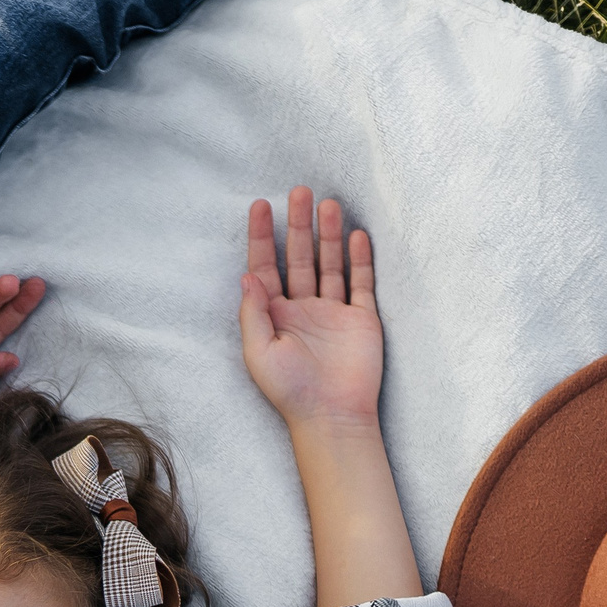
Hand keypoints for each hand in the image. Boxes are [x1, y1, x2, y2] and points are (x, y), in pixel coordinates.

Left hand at [238, 188, 382, 431]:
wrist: (332, 415)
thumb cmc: (289, 389)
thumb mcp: (258, 351)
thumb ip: (253, 311)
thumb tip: (246, 273)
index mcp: (273, 315)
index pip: (264, 267)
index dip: (261, 237)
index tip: (260, 206)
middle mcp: (302, 309)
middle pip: (298, 257)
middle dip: (297, 225)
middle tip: (299, 191)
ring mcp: (332, 312)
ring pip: (329, 264)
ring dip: (327, 234)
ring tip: (327, 203)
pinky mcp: (360, 319)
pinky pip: (360, 282)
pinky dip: (359, 258)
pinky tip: (355, 235)